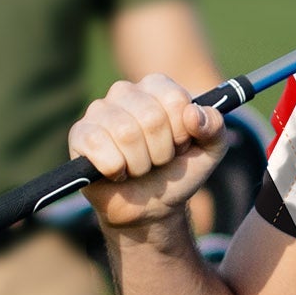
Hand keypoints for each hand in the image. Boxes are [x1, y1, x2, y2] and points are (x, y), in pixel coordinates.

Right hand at [70, 74, 230, 230]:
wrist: (150, 207)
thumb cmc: (176, 172)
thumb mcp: (210, 151)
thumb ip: (215, 127)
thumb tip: (193, 114)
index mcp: (157, 87)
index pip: (175, 99)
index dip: (182, 132)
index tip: (179, 145)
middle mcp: (125, 91)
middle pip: (151, 118)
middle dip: (161, 152)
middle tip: (157, 161)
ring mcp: (99, 110)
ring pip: (126, 133)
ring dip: (140, 164)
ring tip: (138, 168)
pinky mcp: (80, 134)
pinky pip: (98, 146)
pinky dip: (115, 169)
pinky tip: (117, 172)